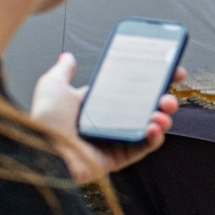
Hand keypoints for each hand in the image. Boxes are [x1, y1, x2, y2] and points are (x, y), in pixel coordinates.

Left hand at [30, 53, 179, 183]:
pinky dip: (154, 137)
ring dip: (162, 118)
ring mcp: (116, 140)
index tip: (169, 71)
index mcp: (96, 105)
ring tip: (163, 112)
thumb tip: (67, 57)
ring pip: (149, 127)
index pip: (130, 89)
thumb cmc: (46, 122)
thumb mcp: (53, 86)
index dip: (151, 80)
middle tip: (169, 95)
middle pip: (144, 108)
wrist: (45, 151)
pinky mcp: (119, 157)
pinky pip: (144, 147)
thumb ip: (63, 71)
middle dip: (163, 100)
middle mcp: (108, 122)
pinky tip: (153, 127)